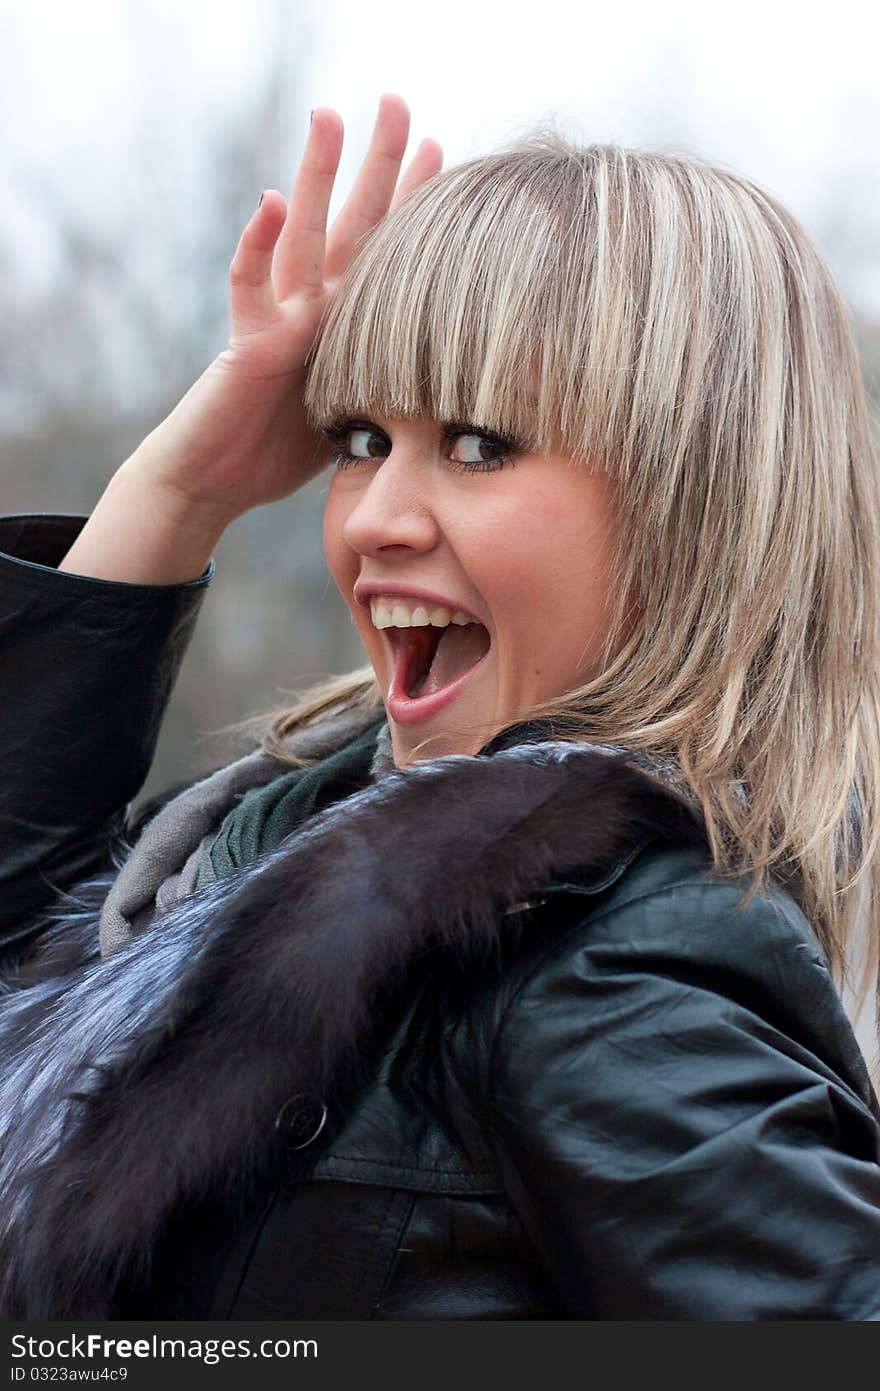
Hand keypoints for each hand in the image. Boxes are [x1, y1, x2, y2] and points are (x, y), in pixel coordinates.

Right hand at [125, 94, 441, 527]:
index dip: (413, 204)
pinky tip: (271, 204)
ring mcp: (281, 320)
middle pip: (353, 224)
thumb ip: (386, 383)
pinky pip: (251, 288)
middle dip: (377, 164)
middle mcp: (315, 309)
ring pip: (301, 237)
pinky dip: (258, 247)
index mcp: (345, 323)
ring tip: (328, 115)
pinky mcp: (249, 346)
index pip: (386, 252)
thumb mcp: (354, 413)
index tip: (445, 149)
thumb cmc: (279, 451)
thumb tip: (450, 386)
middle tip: (398, 100)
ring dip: (315, 176)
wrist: (217, 481)